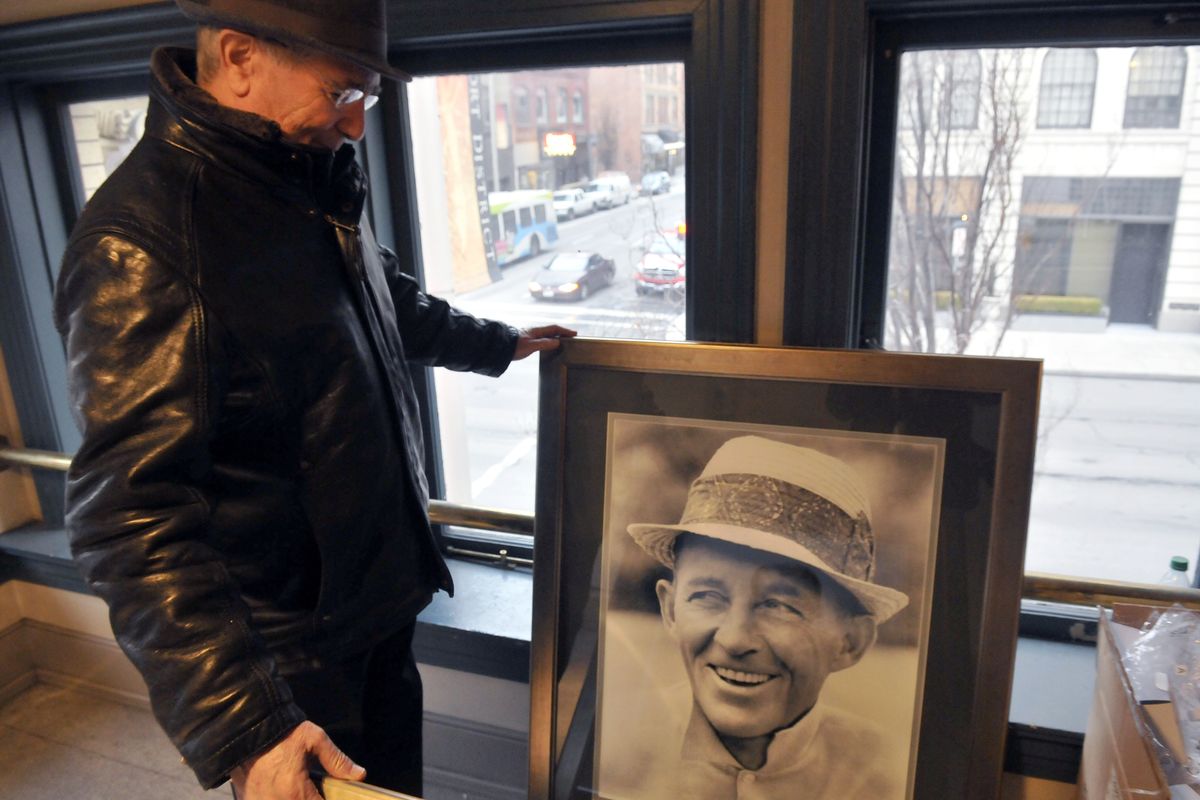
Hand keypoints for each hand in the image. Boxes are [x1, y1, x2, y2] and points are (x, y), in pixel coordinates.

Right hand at [230, 721, 364, 799]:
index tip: (329, 794)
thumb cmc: (281, 732)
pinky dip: (279, 797)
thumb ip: (337, 760)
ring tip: (299, 788)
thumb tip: (359, 775)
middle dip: (310, 799)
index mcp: (295, 792)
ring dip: (295, 798)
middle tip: (313, 789)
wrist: (247, 727)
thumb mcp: (314, 739)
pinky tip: (283, 789)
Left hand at [513, 325, 576, 359]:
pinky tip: (548, 346)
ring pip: (546, 335)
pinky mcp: (526, 341)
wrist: (500, 347)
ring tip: (562, 341)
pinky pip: (542, 339)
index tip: (574, 333)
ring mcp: (530, 336)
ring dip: (555, 336)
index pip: (554, 328)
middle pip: (551, 330)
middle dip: (562, 332)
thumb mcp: (531, 346)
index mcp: (536, 331)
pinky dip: (549, 341)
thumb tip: (557, 341)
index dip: (565, 331)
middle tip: (570, 337)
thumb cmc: (514, 346)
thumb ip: (544, 343)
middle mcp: (534, 332)